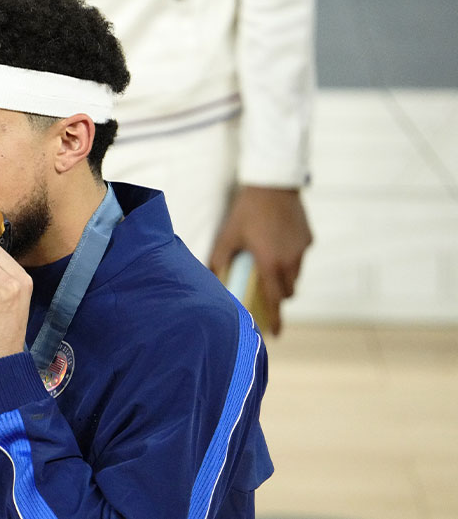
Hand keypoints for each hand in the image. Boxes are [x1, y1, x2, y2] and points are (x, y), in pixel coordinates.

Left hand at [209, 186, 312, 335]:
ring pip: (296, 275)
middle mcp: (290, 260)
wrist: (274, 183)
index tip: (275, 335)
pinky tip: (276, 242)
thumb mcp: (228, 235)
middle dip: (278, 296)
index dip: (276, 320)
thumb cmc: (247, 211)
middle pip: (288, 291)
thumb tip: (210, 277)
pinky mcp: (309, 239)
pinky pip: (300, 256)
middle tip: (264, 290)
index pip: (275, 300)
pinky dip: (290, 258)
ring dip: (284, 277)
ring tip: (267, 262)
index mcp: (270, 263)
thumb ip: (219, 259)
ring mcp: (302, 250)